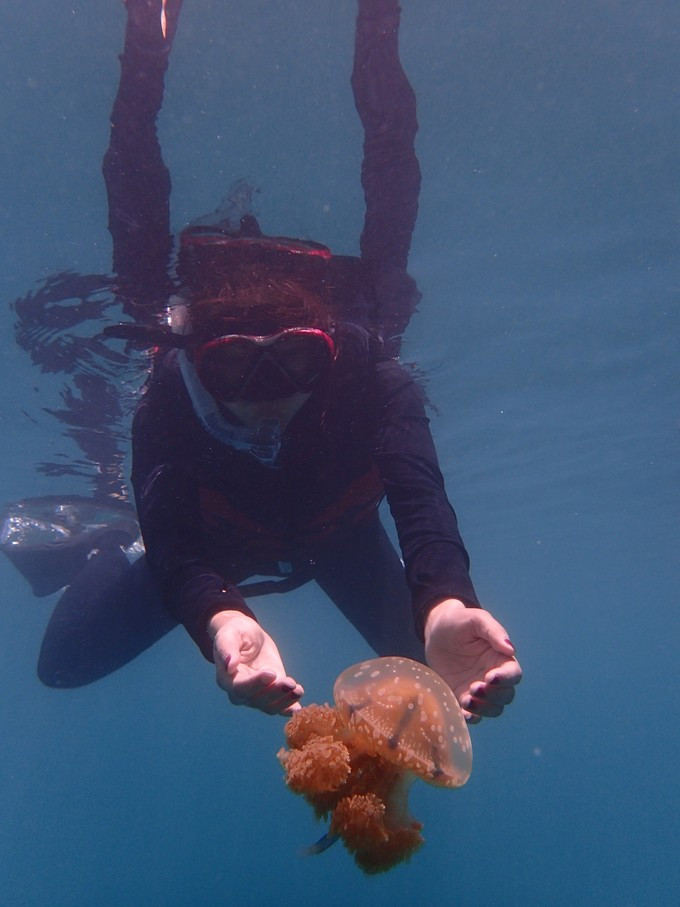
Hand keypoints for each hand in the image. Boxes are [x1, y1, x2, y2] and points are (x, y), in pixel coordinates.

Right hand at [208, 611, 303, 716]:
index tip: (271, 673)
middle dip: (274, 693)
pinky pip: (279, 707)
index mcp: (226, 679)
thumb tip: (229, 665)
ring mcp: (256, 695)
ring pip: (269, 707)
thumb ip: (227, 648)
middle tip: (290, 682)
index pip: (240, 688)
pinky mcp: (271, 693)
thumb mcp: (229, 634)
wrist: (248, 636)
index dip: (256, 683)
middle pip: (256, 700)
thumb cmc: (235, 633)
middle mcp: (239, 692)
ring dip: (285, 701)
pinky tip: (299, 707)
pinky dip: (289, 709)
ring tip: (298, 690)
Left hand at [424, 599, 521, 724]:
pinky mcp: (462, 697)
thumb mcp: (476, 620)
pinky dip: (471, 717)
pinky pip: (472, 714)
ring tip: (467, 700)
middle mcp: (493, 677)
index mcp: (501, 659)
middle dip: (494, 696)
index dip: (506, 679)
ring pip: (493, 708)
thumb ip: (494, 631)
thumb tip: (510, 649)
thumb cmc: (459, 622)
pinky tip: (463, 712)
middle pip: (506, 696)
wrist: (435, 632)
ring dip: (484, 709)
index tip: (490, 677)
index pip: (514, 674)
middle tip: (475, 687)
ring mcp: (479, 689)